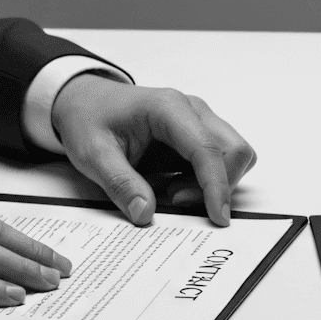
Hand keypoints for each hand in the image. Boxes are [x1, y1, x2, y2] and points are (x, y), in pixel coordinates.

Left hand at [51, 76, 256, 227]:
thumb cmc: (89, 120)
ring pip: (233, 157)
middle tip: (176, 199)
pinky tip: (175, 185)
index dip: (217, 186)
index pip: (208, 149)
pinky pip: (219, 161)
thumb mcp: (93, 155)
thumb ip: (120, 184)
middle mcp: (192, 110)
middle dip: (217, 185)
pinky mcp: (198, 135)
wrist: (85, 102)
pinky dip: (206, 181)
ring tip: (172, 192)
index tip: (217, 217)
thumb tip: (145, 213)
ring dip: (212, 184)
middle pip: (235, 151)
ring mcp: (199, 121)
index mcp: (168, 108)